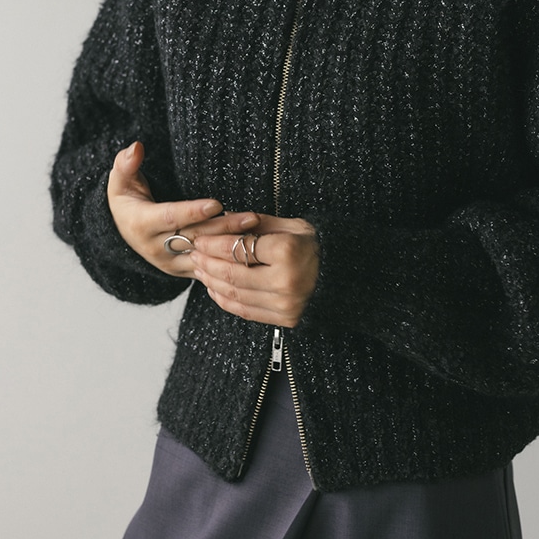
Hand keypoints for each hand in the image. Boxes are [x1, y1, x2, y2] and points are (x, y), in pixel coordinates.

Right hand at [106, 142, 258, 277]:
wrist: (124, 234)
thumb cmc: (126, 201)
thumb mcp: (119, 181)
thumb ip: (125, 164)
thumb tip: (135, 148)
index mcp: (142, 224)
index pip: (171, 217)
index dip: (193, 211)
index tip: (216, 203)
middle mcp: (157, 248)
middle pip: (196, 236)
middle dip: (224, 227)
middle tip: (252, 217)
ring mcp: (172, 263)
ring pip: (206, 256)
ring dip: (233, 247)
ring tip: (259, 234)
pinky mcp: (185, 271)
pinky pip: (210, 270)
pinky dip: (231, 261)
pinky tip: (252, 252)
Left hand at [191, 215, 319, 327]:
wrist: (344, 276)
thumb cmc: (317, 245)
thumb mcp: (292, 226)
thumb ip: (258, 224)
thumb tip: (224, 219)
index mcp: (287, 251)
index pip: (238, 248)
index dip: (213, 244)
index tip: (200, 239)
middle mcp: (285, 281)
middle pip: (232, 273)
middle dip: (207, 263)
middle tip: (194, 253)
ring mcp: (285, 304)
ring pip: (234, 294)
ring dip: (212, 281)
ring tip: (200, 269)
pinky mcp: (285, 319)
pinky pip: (244, 311)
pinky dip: (224, 300)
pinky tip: (214, 288)